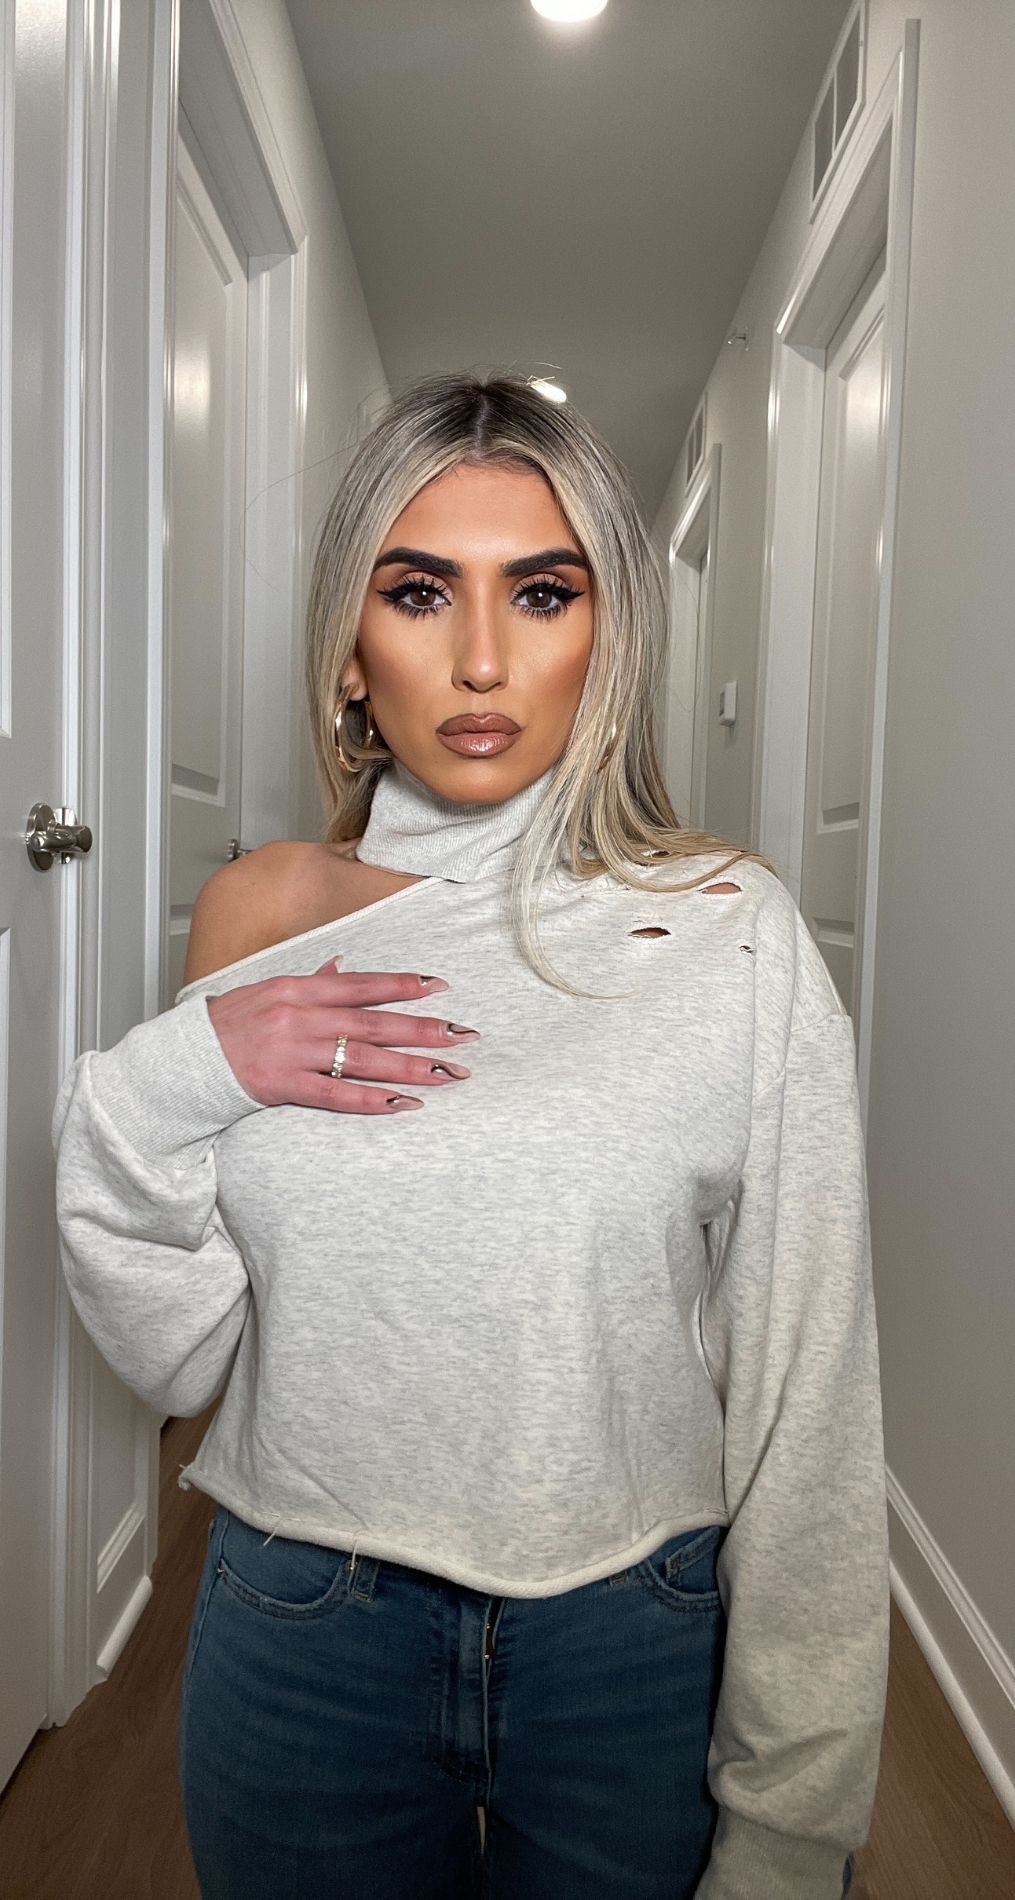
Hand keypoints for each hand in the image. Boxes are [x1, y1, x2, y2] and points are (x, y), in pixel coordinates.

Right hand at [206, 960, 477, 1114]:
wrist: (185, 1059)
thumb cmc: (229, 1025)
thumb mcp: (269, 992)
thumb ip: (311, 982)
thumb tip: (342, 966)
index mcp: (298, 989)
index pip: (361, 984)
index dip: (402, 985)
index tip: (440, 987)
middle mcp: (299, 1016)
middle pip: (372, 1021)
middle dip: (422, 1028)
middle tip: (462, 1035)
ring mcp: (292, 1051)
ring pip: (362, 1058)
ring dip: (409, 1066)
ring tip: (446, 1072)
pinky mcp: (282, 1085)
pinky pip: (336, 1093)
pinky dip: (371, 1099)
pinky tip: (402, 1103)